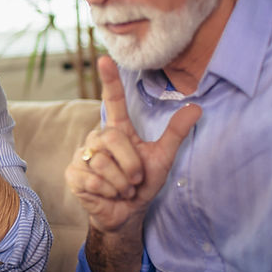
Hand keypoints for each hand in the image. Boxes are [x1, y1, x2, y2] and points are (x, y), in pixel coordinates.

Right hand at [65, 55, 200, 232]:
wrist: (126, 213)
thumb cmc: (141, 184)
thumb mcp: (162, 158)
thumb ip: (175, 133)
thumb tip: (197, 109)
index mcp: (117, 130)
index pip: (112, 100)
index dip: (109, 80)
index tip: (105, 59)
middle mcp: (96, 138)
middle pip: (113, 139)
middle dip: (131, 165)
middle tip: (135, 179)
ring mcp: (81, 155)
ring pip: (103, 163)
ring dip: (121, 183)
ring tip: (123, 189)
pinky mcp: (73, 174)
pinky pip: (94, 179)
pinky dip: (108, 191)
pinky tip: (109, 195)